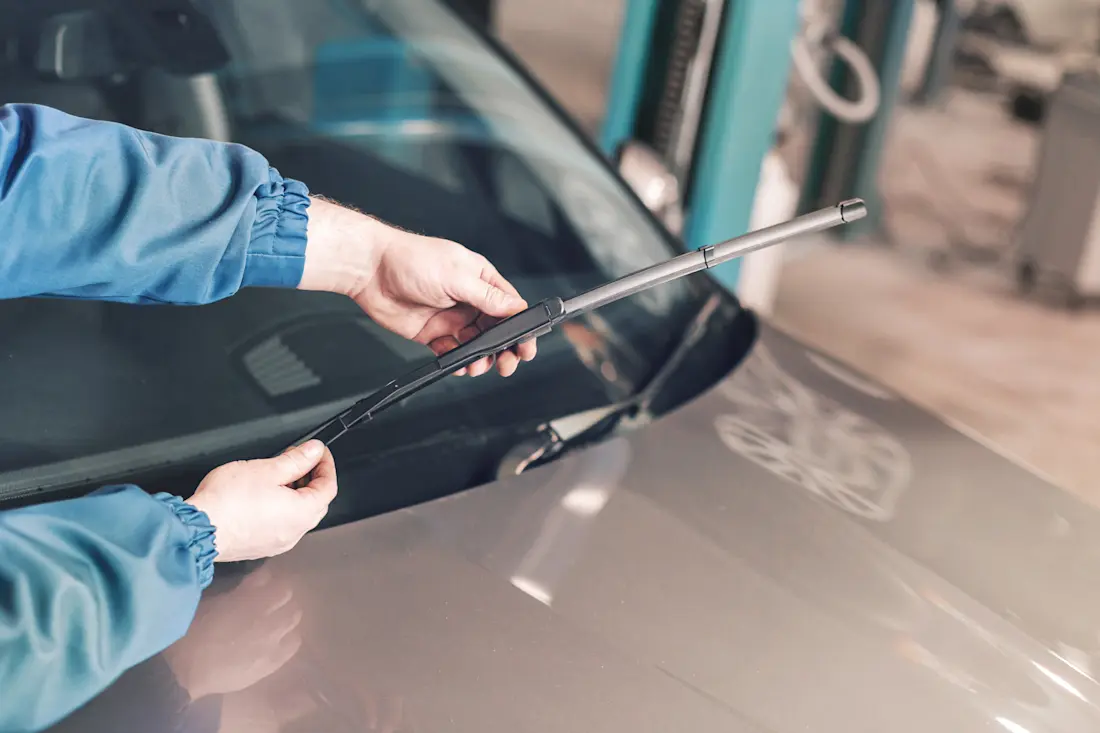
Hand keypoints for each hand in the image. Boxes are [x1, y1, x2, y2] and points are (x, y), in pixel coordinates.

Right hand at [164, 566, 302, 698]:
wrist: (183, 672)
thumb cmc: (192, 631)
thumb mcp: (215, 601)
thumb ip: (244, 588)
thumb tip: (264, 576)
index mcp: (252, 603)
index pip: (282, 586)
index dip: (274, 583)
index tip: (265, 583)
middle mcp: (269, 622)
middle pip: (291, 603)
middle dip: (281, 600)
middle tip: (268, 602)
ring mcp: (273, 644)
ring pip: (294, 622)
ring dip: (286, 618)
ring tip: (272, 622)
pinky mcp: (272, 664)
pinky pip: (293, 645)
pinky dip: (287, 638)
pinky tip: (275, 641)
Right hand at [186, 440, 336, 561]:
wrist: (199, 529)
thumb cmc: (228, 502)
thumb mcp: (267, 469)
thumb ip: (296, 459)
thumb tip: (314, 451)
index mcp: (303, 512)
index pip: (329, 486)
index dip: (326, 465)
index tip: (318, 453)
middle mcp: (295, 532)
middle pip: (317, 502)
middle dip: (312, 479)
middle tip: (299, 461)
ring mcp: (278, 542)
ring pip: (299, 515)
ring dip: (296, 494)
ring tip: (279, 476)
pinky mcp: (261, 546)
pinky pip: (281, 525)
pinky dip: (281, 509)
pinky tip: (265, 497)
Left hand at [298, 196, 536, 376]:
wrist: (370, 270)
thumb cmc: (411, 260)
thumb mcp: (457, 276)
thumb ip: (488, 296)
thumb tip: (516, 308)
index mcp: (480, 279)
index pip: (510, 306)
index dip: (521, 327)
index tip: (526, 345)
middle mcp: (468, 299)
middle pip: (497, 329)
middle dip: (505, 348)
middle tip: (508, 363)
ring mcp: (450, 316)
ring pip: (476, 344)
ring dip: (481, 358)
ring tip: (479, 365)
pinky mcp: (432, 333)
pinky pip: (452, 352)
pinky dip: (458, 361)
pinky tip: (459, 365)